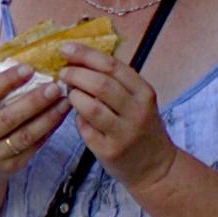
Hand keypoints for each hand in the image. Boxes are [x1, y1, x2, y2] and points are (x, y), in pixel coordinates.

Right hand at [0, 61, 73, 185]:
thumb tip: (22, 61)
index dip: (7, 80)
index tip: (29, 68)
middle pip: (7, 117)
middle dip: (33, 101)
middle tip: (54, 87)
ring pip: (25, 135)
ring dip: (48, 117)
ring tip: (64, 102)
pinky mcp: (9, 167)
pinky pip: (33, 147)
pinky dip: (49, 131)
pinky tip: (60, 117)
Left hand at [55, 39, 177, 194]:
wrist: (155, 167)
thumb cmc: (141, 128)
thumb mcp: (138, 101)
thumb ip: (115, 83)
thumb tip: (78, 62)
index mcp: (144, 92)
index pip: (112, 66)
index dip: (85, 55)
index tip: (65, 48)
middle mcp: (137, 111)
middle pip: (100, 83)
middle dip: (75, 74)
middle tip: (62, 73)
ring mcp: (123, 132)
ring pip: (90, 106)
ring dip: (73, 96)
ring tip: (68, 93)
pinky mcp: (109, 150)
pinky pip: (85, 128)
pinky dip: (77, 118)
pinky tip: (78, 116)